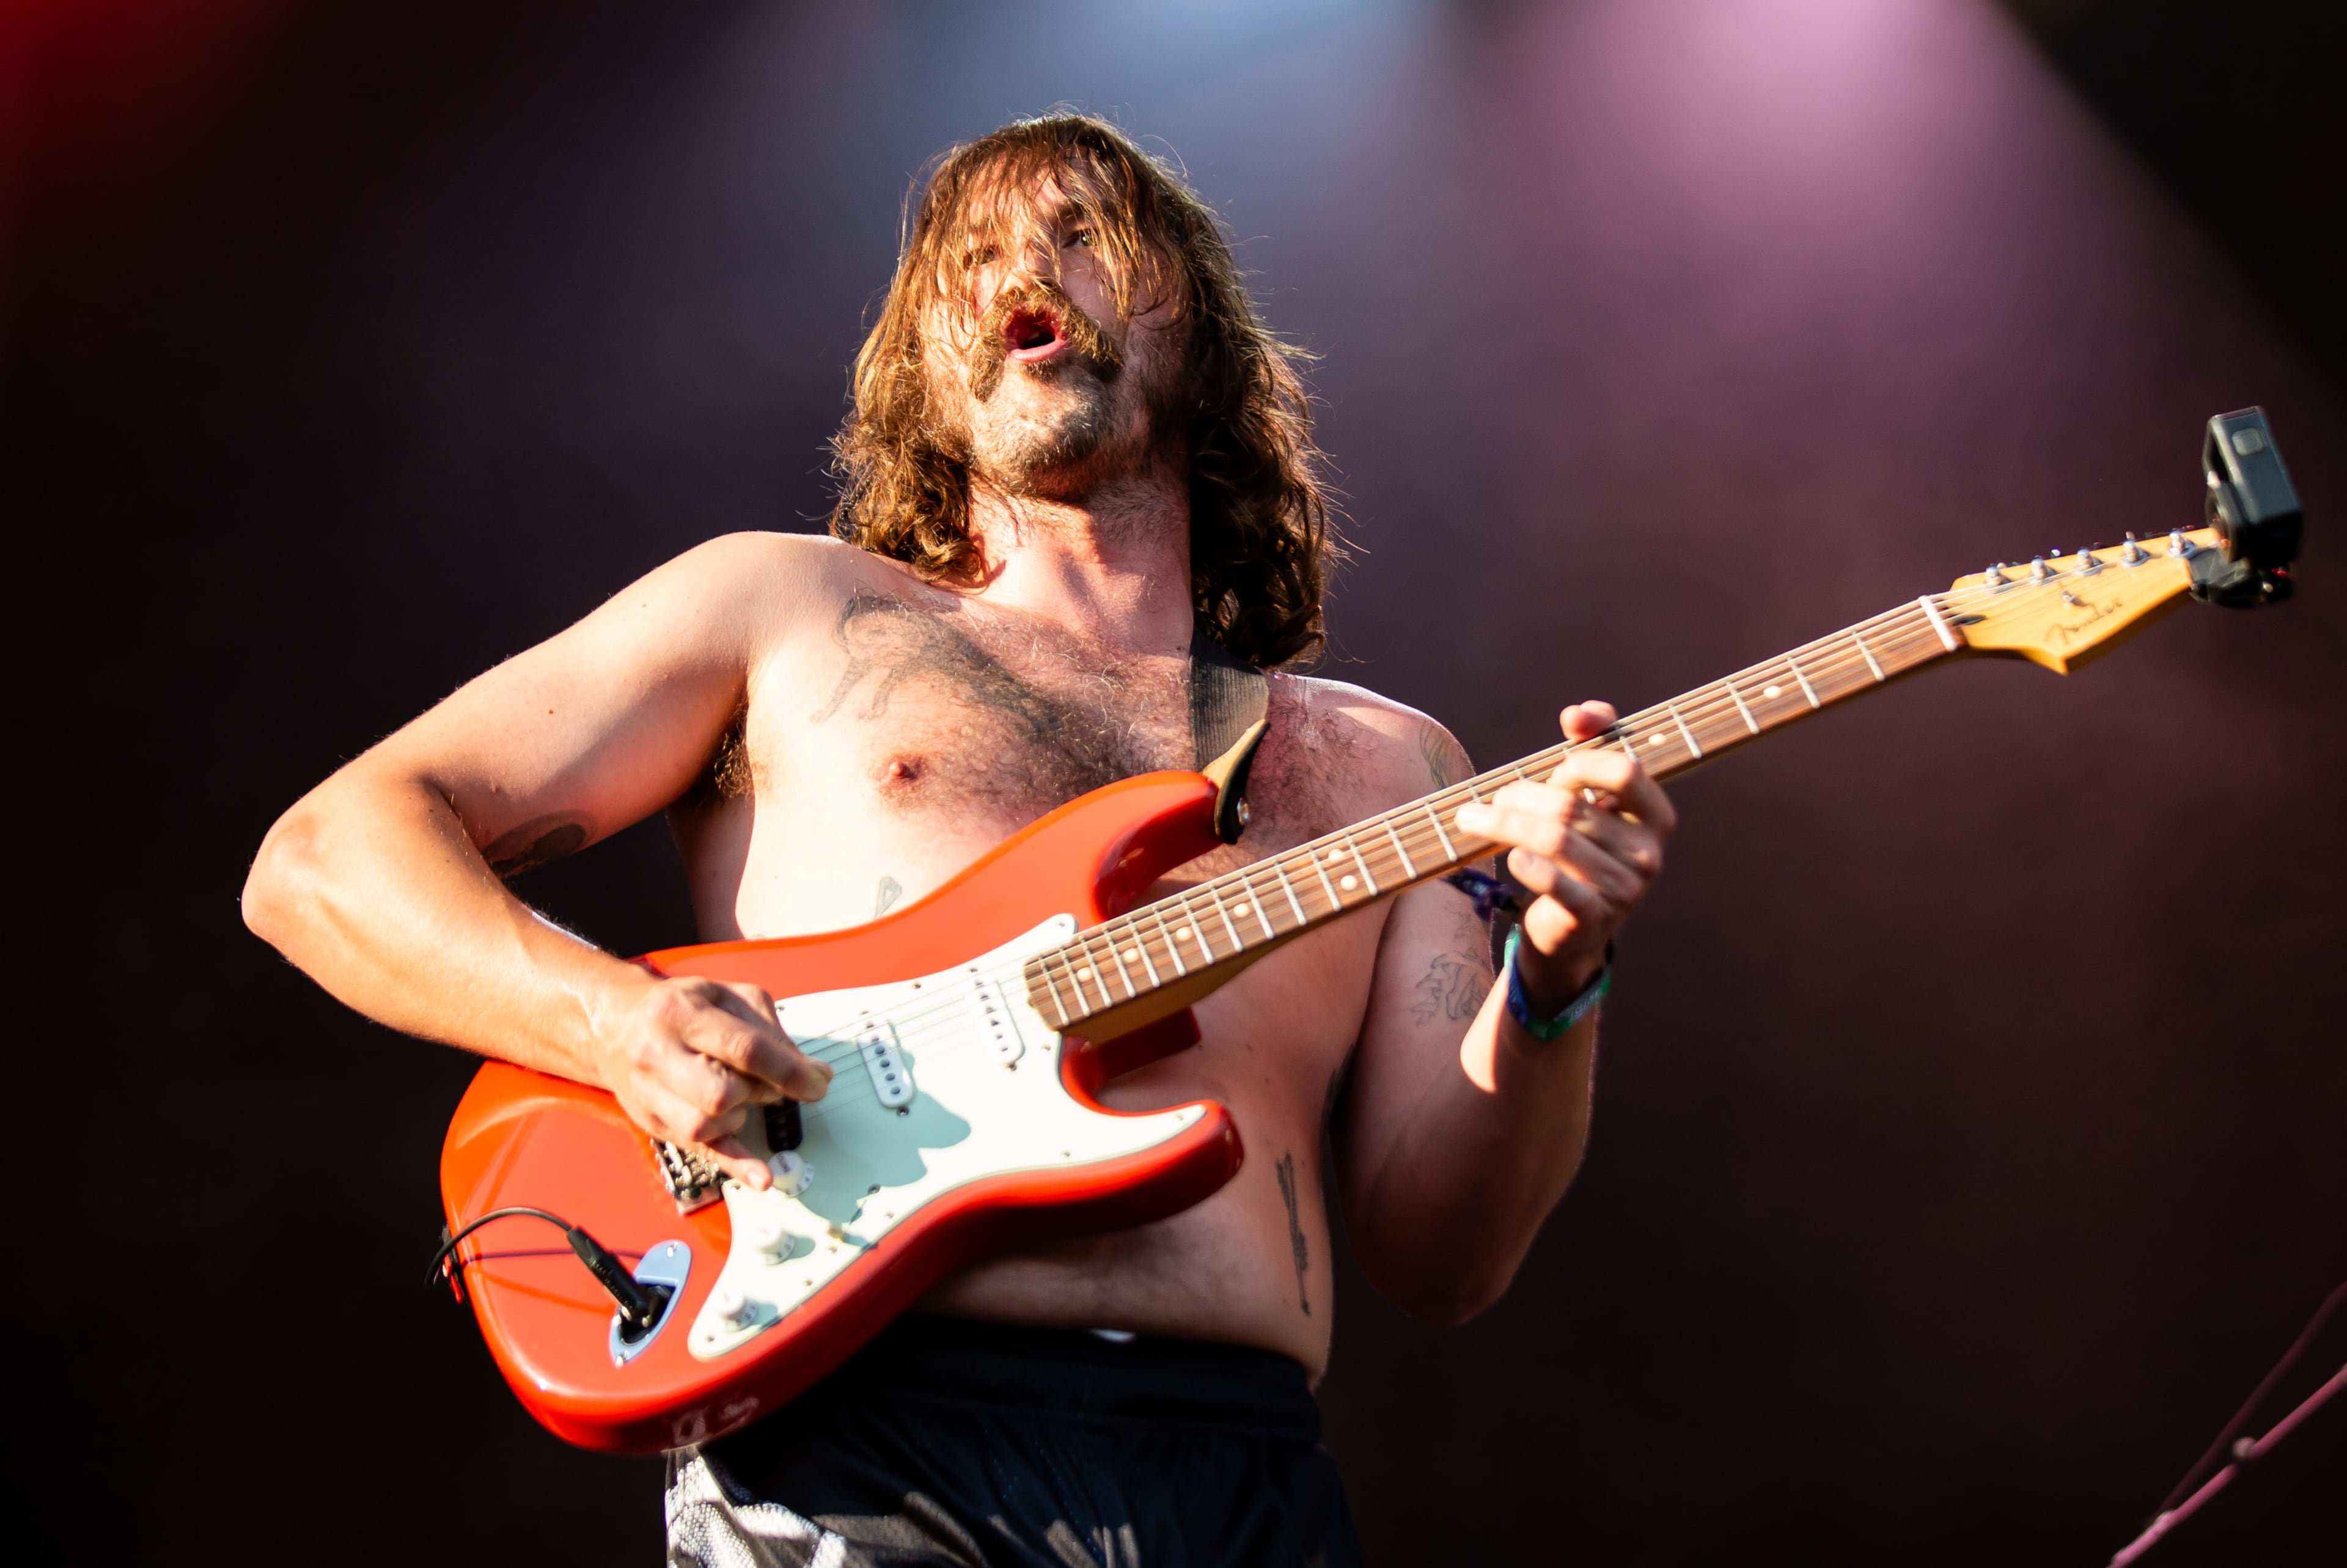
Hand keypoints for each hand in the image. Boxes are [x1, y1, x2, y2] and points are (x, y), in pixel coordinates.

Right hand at [591, 975, 832, 1189]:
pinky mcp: (655, 1123)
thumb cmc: (676, 1009)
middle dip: (758, 1092)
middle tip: (767, 1083)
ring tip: (739, 1095)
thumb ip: (768, 1029)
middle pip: (721, 1094)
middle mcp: (660, 1055)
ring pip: (707, 1125)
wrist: (614, 1025)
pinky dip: (735, 1166)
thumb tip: (809, 1071)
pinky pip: (698, 1151)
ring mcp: (651, 1094)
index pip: (744, 1049)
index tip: (817, 1082)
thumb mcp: (725, 996)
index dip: (789, 1070)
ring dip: (740, 1115)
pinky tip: (761, 1176)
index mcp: (682, 1014)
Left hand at [1454, 701, 1674, 1015]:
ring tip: (1471, 818)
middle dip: (1522, 794)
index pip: (1624, 769)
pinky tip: (1511, 858)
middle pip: (1571, 804)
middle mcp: (1648, 853)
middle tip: (1494, 797)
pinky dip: (1527, 864)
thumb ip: (1592, 747)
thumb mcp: (1590, 800)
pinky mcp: (1594, 918)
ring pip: (1554, 839)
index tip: (1553, 764)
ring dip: (1503, 823)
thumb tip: (1577, 713)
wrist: (1573, 932)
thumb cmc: (1580, 852)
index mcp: (1656, 816)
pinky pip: (1556, 882)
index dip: (1582, 758)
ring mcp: (1625, 889)